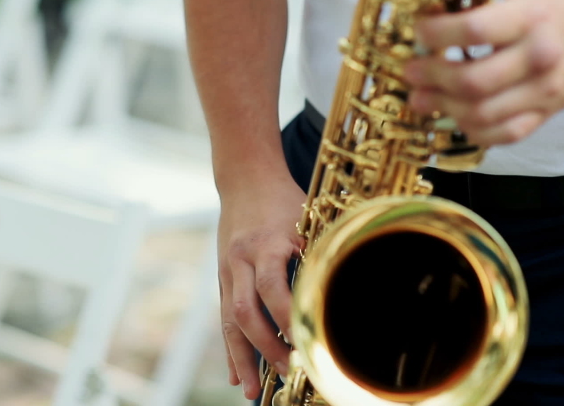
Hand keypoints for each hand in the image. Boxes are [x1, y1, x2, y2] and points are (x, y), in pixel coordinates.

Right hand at [217, 174, 304, 399]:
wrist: (244, 177)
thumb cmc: (284, 198)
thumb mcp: (306, 218)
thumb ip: (317, 253)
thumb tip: (340, 294)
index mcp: (267, 244)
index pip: (273, 287)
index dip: (286, 317)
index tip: (303, 341)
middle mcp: (242, 259)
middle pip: (245, 309)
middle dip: (265, 345)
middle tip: (288, 370)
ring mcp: (228, 270)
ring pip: (229, 320)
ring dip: (242, 357)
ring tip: (251, 391)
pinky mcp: (222, 278)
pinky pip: (223, 317)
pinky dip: (231, 348)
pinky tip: (236, 374)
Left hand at [403, 0, 563, 145]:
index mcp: (532, 15)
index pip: (476, 30)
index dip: (438, 34)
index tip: (419, 31)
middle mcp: (539, 56)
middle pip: (474, 80)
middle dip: (432, 77)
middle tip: (410, 71)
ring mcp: (543, 90)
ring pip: (483, 113)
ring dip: (443, 108)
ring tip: (420, 98)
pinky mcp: (544, 113)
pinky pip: (504, 135)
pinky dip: (473, 131)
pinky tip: (453, 117)